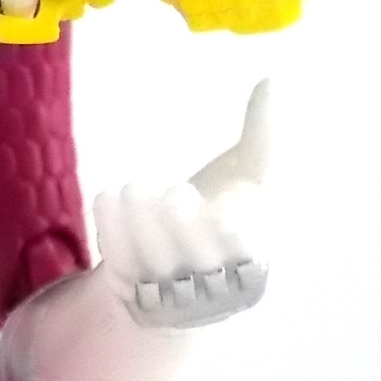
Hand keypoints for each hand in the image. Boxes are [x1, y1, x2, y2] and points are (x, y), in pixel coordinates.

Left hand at [93, 79, 272, 328]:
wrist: (182, 267)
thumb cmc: (223, 217)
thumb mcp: (251, 178)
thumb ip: (264, 136)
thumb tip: (273, 81)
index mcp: (252, 264)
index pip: (243, 251)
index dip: (230, 227)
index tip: (221, 199)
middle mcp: (212, 290)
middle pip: (196, 262)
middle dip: (181, 224)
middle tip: (170, 191)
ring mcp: (170, 300)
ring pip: (153, 266)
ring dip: (140, 223)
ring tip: (131, 188)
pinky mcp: (133, 299)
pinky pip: (118, 267)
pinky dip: (111, 232)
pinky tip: (107, 196)